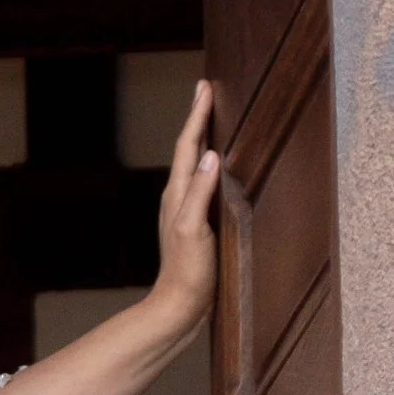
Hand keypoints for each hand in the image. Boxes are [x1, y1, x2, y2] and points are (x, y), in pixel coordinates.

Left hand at [151, 79, 221, 324]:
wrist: (179, 306)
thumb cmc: (188, 271)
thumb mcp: (194, 229)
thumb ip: (200, 193)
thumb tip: (210, 155)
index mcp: (177, 195)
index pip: (188, 146)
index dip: (197, 117)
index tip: (204, 88)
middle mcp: (177, 198)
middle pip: (188, 149)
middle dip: (198, 119)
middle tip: (206, 91)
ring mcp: (185, 210)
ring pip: (193, 164)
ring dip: (201, 139)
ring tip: (211, 118)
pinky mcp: (195, 223)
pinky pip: (201, 182)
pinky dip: (208, 165)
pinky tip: (216, 167)